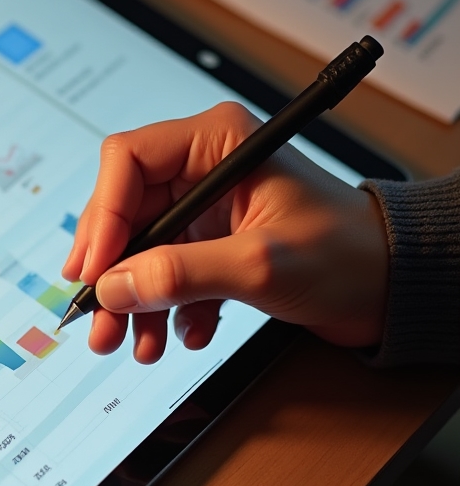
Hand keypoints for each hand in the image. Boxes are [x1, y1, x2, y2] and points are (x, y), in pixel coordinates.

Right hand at [62, 102, 388, 361]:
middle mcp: (203, 168)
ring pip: (140, 249)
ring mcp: (205, 207)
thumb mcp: (260, 264)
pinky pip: (166, 272)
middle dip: (112, 271)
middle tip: (99, 319)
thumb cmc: (348, 255)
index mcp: (216, 142)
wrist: (391, 287)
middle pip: (125, 210)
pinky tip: (184, 333)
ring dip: (134, 300)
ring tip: (135, 344)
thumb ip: (182, 274)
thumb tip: (114, 288)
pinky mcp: (210, 242)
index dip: (102, 215)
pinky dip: (166, 308)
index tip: (93, 270)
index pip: (128, 160)